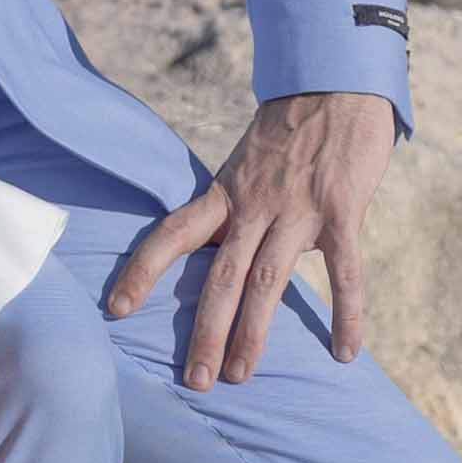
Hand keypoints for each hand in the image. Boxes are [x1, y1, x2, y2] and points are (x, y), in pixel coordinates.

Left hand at [104, 89, 396, 384]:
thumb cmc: (289, 128)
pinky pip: (345, 273)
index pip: (173, 234)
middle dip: (206, 332)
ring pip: (269, 282)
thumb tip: (221, 252)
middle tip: (195, 380)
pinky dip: (346, 315)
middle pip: (222, 276)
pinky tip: (344, 352)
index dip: (142, 271)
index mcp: (225, 192)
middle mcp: (254, 204)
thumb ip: (234, 206)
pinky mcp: (342, 210)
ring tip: (240, 376)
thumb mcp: (244, 163)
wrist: (335, 82)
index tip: (116, 308)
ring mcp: (297, 209)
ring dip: (254, 333)